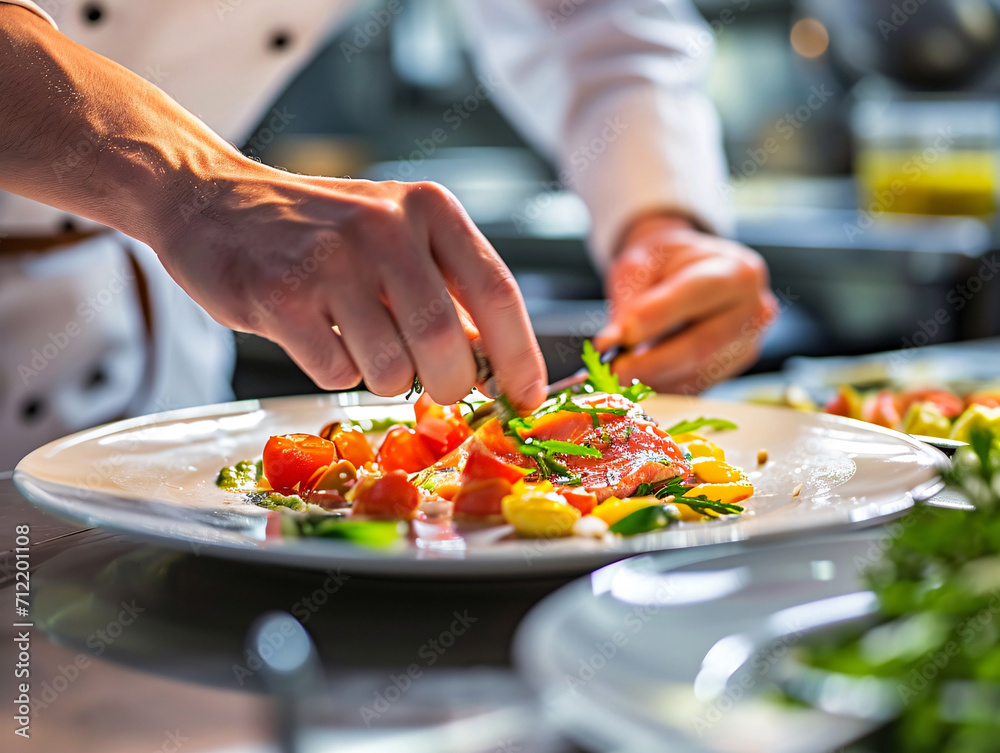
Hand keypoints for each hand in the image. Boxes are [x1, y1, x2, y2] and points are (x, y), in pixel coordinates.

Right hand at [0, 10, 545, 409]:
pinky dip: (333, 372)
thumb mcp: (397, 237)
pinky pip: (336, 374)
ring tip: (355, 339)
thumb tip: (498, 365)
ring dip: (382, 376)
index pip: (498, 293)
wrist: (212, 202)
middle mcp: (386, 226)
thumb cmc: (319, 233)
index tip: (526, 400)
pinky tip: (313, 335)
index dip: (520, 357)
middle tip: (433, 387)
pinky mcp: (281, 295)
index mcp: (428, 209)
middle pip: (448, 344)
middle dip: (450, 386)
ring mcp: (332, 259)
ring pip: (392, 369)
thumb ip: (447, 290)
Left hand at [594, 215, 776, 393]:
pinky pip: (693, 387)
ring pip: (696, 373)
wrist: (687, 272)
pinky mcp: (731, 371)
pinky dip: (660, 386)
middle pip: (702, 344)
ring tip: (614, 375)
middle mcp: (753, 311)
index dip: (659, 316)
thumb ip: (628, 299)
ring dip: (651, 380)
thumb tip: (610, 342)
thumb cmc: (665, 264)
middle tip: (612, 370)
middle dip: (652, 362)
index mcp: (737, 271)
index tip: (622, 335)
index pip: (698, 293)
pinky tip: (635, 380)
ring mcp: (746, 345)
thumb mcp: (641, 263)